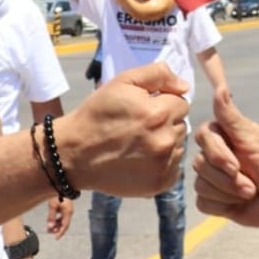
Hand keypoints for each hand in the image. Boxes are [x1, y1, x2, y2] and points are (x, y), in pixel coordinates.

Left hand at [44, 194, 72, 238]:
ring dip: (57, 225)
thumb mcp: (52, 206)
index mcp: (68, 212)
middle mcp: (70, 211)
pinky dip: (58, 220)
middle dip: (57, 229)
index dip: (60, 232)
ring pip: (63, 220)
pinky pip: (62, 216)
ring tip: (49, 227)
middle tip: (49, 232)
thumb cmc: (57, 195)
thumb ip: (51, 217)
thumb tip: (50, 227)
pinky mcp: (66, 206)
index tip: (56, 238)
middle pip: (65, 224)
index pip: (65, 226)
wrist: (61, 184)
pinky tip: (53, 220)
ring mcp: (68, 209)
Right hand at [60, 62, 189, 197]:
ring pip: (178, 146)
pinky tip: (142, 159)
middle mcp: (165, 140)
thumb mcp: (123, 82)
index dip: (164, 103)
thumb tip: (184, 85)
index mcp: (158, 113)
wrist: (74, 153)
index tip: (145, 109)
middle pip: (181, 125)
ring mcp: (163, 165)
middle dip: (165, 123)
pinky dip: (163, 163)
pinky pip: (174, 168)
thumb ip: (158, 75)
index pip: (182, 103)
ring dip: (165, 143)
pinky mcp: (159, 184)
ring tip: (139, 144)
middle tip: (140, 127)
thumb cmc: (98, 114)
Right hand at [193, 88, 258, 236]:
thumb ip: (230, 117)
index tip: (235, 165)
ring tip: (249, 192)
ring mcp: (212, 178)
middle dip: (227, 178)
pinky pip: (203, 202)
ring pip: (200, 183)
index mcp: (225, 136)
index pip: (202, 136)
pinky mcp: (212, 199)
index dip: (216, 153)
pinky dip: (223, 205)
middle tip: (250, 183)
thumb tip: (220, 88)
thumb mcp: (253, 140)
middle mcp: (216, 154)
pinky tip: (238, 203)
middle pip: (199, 163)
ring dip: (228, 192)